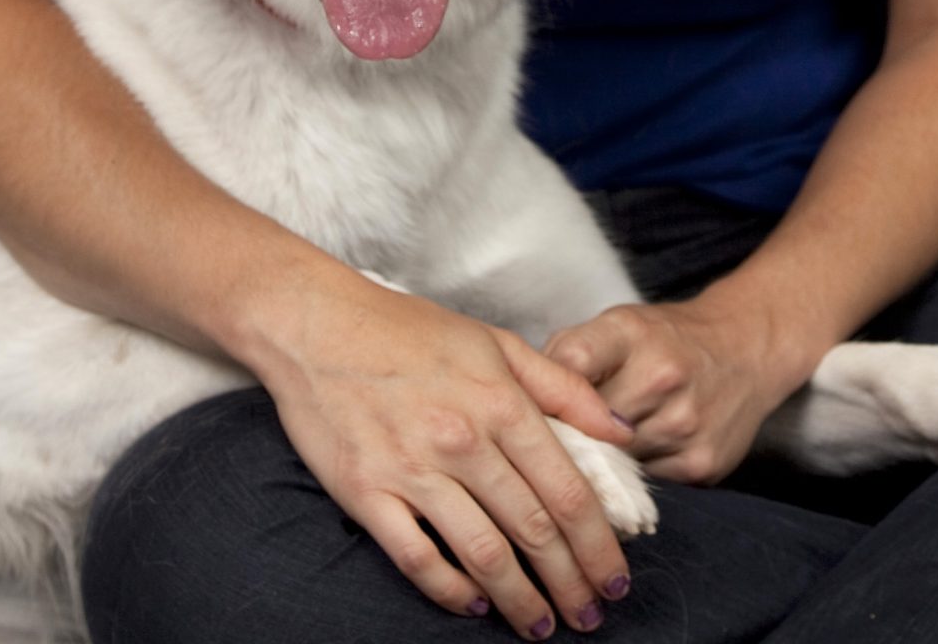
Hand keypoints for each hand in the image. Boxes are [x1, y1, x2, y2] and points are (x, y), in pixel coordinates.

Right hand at [257, 269, 635, 637]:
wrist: (317, 323)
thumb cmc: (409, 330)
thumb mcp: (495, 343)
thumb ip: (563, 386)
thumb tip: (620, 431)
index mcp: (499, 401)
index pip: (567, 490)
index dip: (598, 544)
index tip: (617, 577)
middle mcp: (462, 439)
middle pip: (533, 529)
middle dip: (571, 582)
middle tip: (591, 616)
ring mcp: (412, 469)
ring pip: (483, 554)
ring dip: (519, 601)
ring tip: (540, 626)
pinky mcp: (367, 493)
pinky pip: (418, 559)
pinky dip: (450, 592)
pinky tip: (473, 606)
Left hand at [545, 293, 793, 485]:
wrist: (746, 349)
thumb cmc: (667, 338)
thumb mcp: (618, 326)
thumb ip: (570, 355)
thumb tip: (522, 402)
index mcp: (631, 332)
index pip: (571, 362)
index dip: (545, 393)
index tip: (527, 411)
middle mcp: (661, 375)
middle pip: (588, 427)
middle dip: (568, 439)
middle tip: (547, 449)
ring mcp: (685, 423)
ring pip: (615, 465)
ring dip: (598, 466)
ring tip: (592, 457)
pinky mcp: (701, 465)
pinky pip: (646, 486)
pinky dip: (632, 480)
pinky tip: (632, 463)